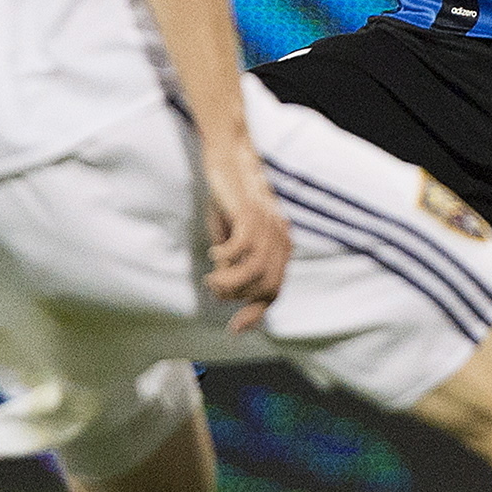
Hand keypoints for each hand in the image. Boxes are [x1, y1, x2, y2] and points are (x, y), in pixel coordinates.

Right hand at [196, 134, 291, 330]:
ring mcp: (268, 227)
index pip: (274, 291)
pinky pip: (242, 249)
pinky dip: (225, 257)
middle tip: (214, 288)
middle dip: (237, 296)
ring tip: (211, 278)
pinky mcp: (251, 215)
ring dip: (228, 282)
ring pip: (254, 272)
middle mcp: (280, 239)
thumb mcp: (234, 237)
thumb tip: (228, 291)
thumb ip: (237, 263)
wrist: (231, 161)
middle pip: (266, 286)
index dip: (255, 313)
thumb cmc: (230, 202)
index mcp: (280, 247)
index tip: (234, 329)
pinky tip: (214, 252)